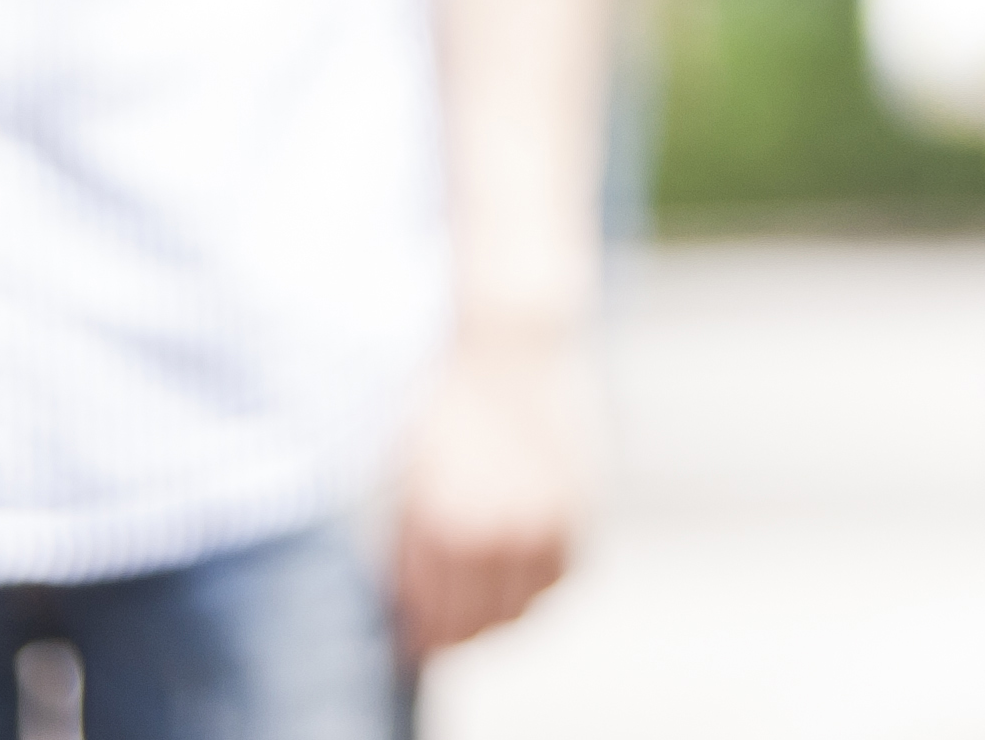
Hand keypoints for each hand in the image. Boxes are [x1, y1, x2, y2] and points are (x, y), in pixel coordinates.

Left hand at [391, 317, 588, 661]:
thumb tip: (406, 608)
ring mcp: (548, 523)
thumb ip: (405, 549)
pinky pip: (561, 576)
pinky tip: (514, 569)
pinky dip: (537, 584)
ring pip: (523, 608)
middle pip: (478, 627)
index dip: (417, 638)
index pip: (432, 624)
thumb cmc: (443, 404)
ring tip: (475, 600)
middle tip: (438, 628)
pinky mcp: (580, 507)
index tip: (408, 639)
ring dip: (497, 615)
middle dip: (453, 634)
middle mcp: (501, 534)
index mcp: (446, 530)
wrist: (510, 345)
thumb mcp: (404, 476)